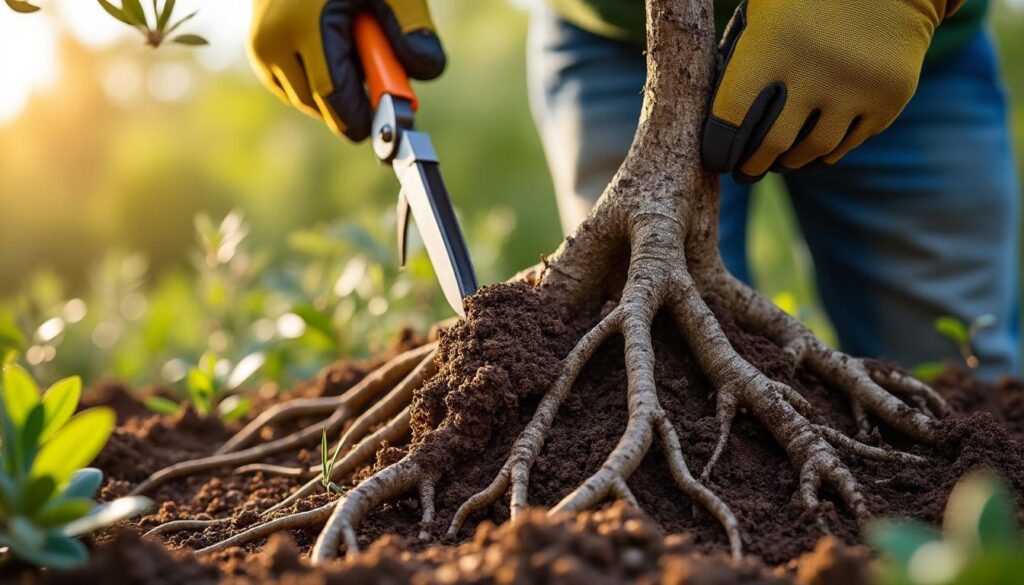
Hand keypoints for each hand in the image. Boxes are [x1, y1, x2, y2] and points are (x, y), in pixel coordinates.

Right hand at [248, 0, 444, 140]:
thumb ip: (411, 27)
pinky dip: (317, 82)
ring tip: (354, 48)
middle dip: (353, 103)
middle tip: (380, 77)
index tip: (389, 128)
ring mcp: (260, 48)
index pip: (333, 95)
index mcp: (303, 25)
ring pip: (304, 100)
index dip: (362, 119)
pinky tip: (335, 50)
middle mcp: (272, 40)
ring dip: (334, 93)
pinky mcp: (258, 52)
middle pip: (318, 104)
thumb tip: (427, 70)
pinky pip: (292, 87)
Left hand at [701, 0, 961, 182]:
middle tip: (744, 173)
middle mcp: (815, 70)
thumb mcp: (765, 12)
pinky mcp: (889, 97)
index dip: (719, 146)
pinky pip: (848, 143)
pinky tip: (813, 151)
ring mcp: (856, 86)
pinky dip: (827, 151)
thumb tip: (716, 113)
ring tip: (780, 162)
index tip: (716, 158)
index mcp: (772, 45)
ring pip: (814, 150)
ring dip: (792, 162)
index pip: (731, 117)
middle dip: (753, 166)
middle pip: (773, 144)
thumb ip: (740, 54)